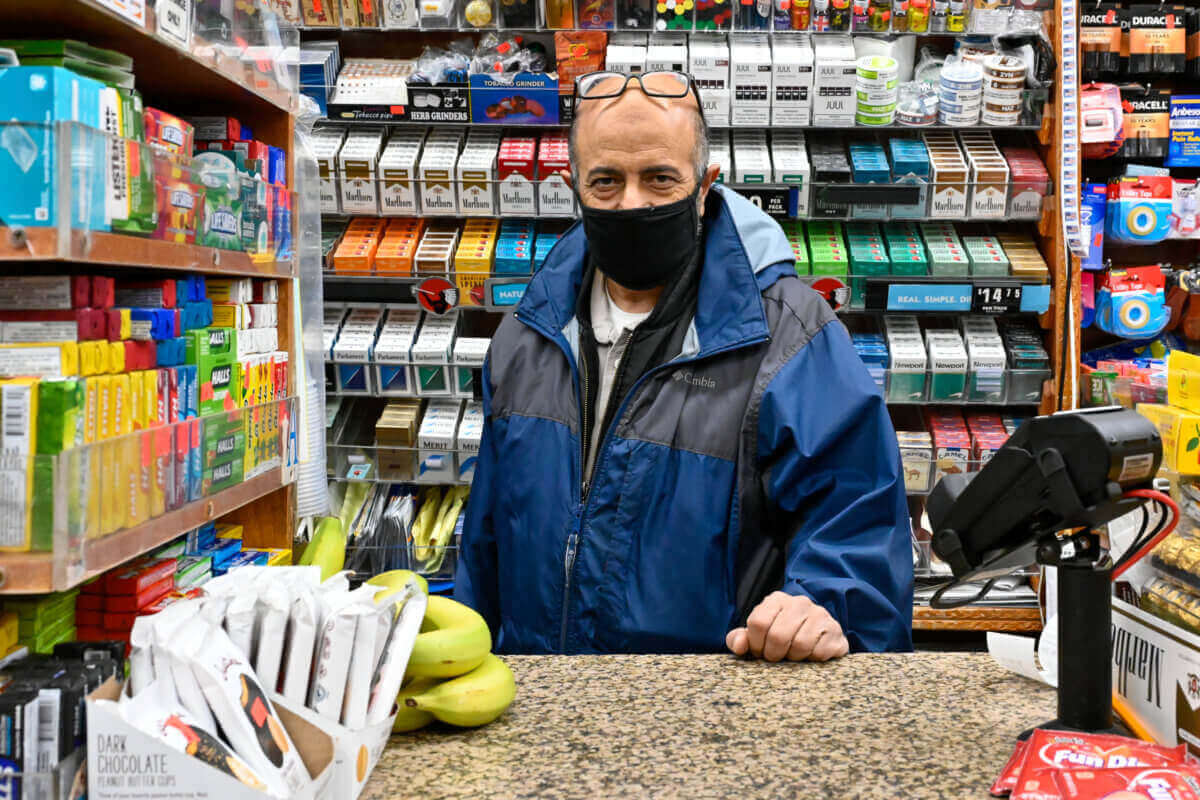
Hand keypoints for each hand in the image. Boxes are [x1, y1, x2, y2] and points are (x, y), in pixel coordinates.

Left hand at [725, 591, 849, 662]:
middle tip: (777, 658)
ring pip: (800, 645)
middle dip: (773, 654)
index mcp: (777, 600)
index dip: (756, 644)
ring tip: (794, 656)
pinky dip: (812, 661)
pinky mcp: (836, 632)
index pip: (758, 622)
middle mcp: (799, 603)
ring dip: (794, 658)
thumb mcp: (757, 636)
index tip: (760, 652)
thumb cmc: (781, 637)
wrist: (818, 638)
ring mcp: (820, 615)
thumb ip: (740, 639)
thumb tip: (738, 645)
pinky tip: (811, 655)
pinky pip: (820, 652)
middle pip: (778, 635)